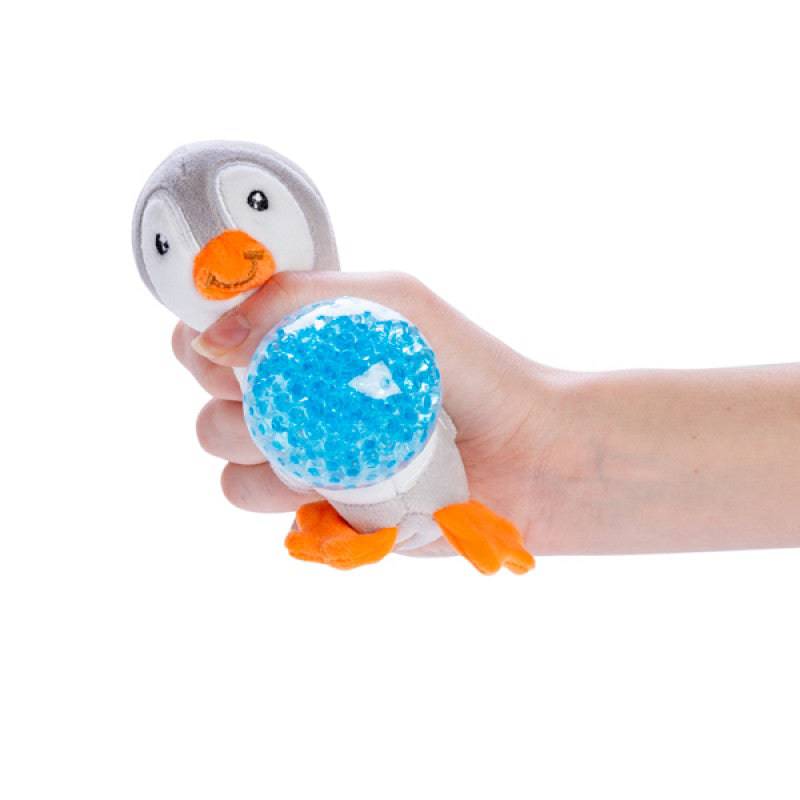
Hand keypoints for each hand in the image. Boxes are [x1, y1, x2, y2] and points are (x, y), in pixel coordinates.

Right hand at [172, 271, 555, 550]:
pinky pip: (263, 506)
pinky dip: (286, 495)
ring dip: (255, 450)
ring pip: (226, 457)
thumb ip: (297, 301)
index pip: (213, 333)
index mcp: (302, 340)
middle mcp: (294, 395)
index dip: (204, 338)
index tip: (229, 344)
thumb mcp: (390, 302)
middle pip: (208, 398)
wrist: (525, 453)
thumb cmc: (467, 367)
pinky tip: (331, 484)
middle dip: (229, 397)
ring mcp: (302, 452)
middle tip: (287, 393)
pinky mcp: (319, 505)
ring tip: (318, 444)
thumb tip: (211, 336)